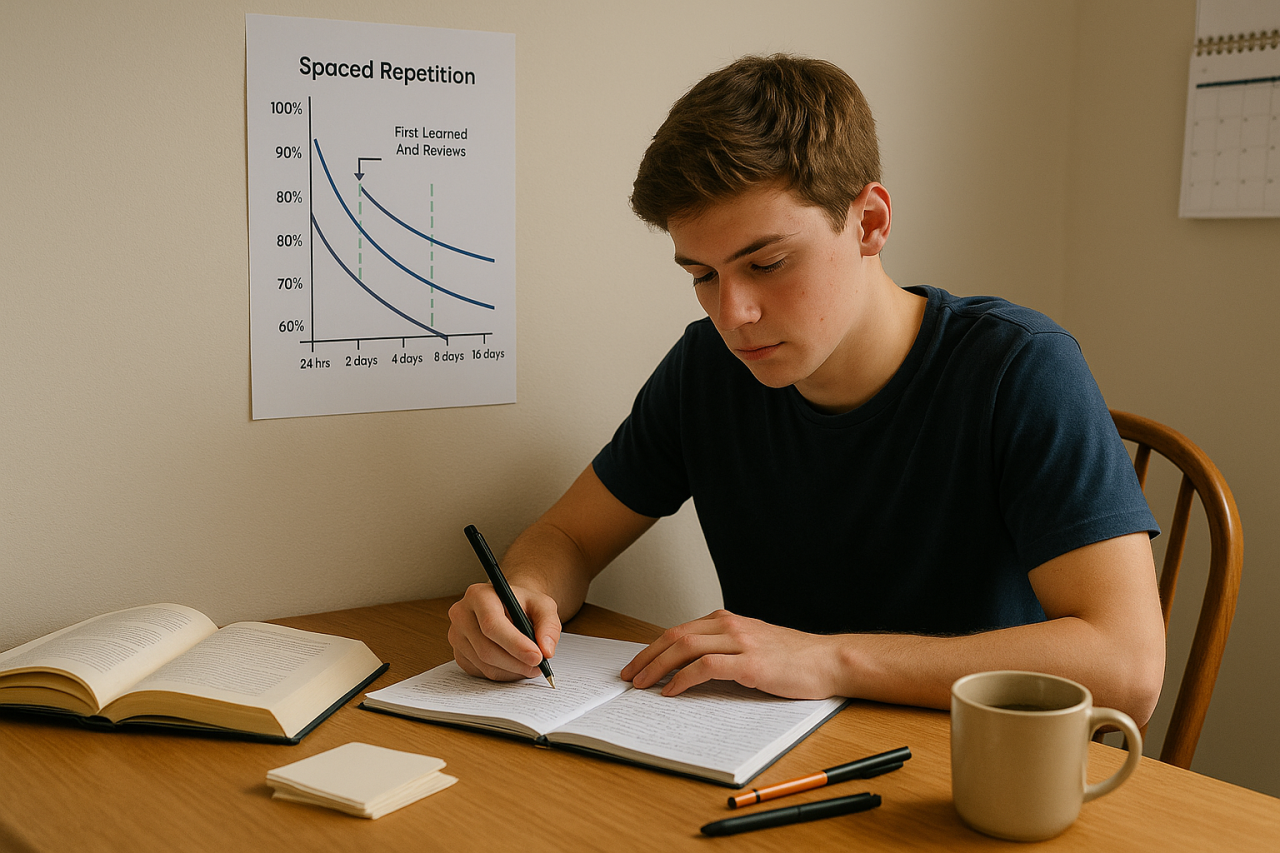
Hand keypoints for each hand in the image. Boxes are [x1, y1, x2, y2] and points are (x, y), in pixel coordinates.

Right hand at [447, 581, 561, 681]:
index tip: (537, 657)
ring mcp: (456, 636)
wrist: (507, 607)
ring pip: (485, 665)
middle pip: (487, 649)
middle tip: (539, 666)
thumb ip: (549, 625)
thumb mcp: (543, 605)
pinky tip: (515, 665)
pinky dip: (503, 674)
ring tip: (531, 665)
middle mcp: (461, 614)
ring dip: (512, 670)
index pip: (492, 624)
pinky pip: (482, 673)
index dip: (515, 644)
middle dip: (517, 662)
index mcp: (479, 595)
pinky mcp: (459, 654)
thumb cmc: (523, 604)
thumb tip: (546, 650)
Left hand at [620, 609, 841, 698]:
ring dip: (657, 667)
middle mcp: (730, 626)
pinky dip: (683, 679)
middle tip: (628, 676)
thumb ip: (724, 650)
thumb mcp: (752, 646)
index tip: (637, 664)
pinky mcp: (750, 664)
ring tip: (642, 685)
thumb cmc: (793, 659)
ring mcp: (740, 643)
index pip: (679, 631)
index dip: (653, 648)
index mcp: (728, 621)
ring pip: (685, 648)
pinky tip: (672, 691)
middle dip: (646, 657)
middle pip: (675, 636)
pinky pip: (705, 668)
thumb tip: (690, 669)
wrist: (828, 661)